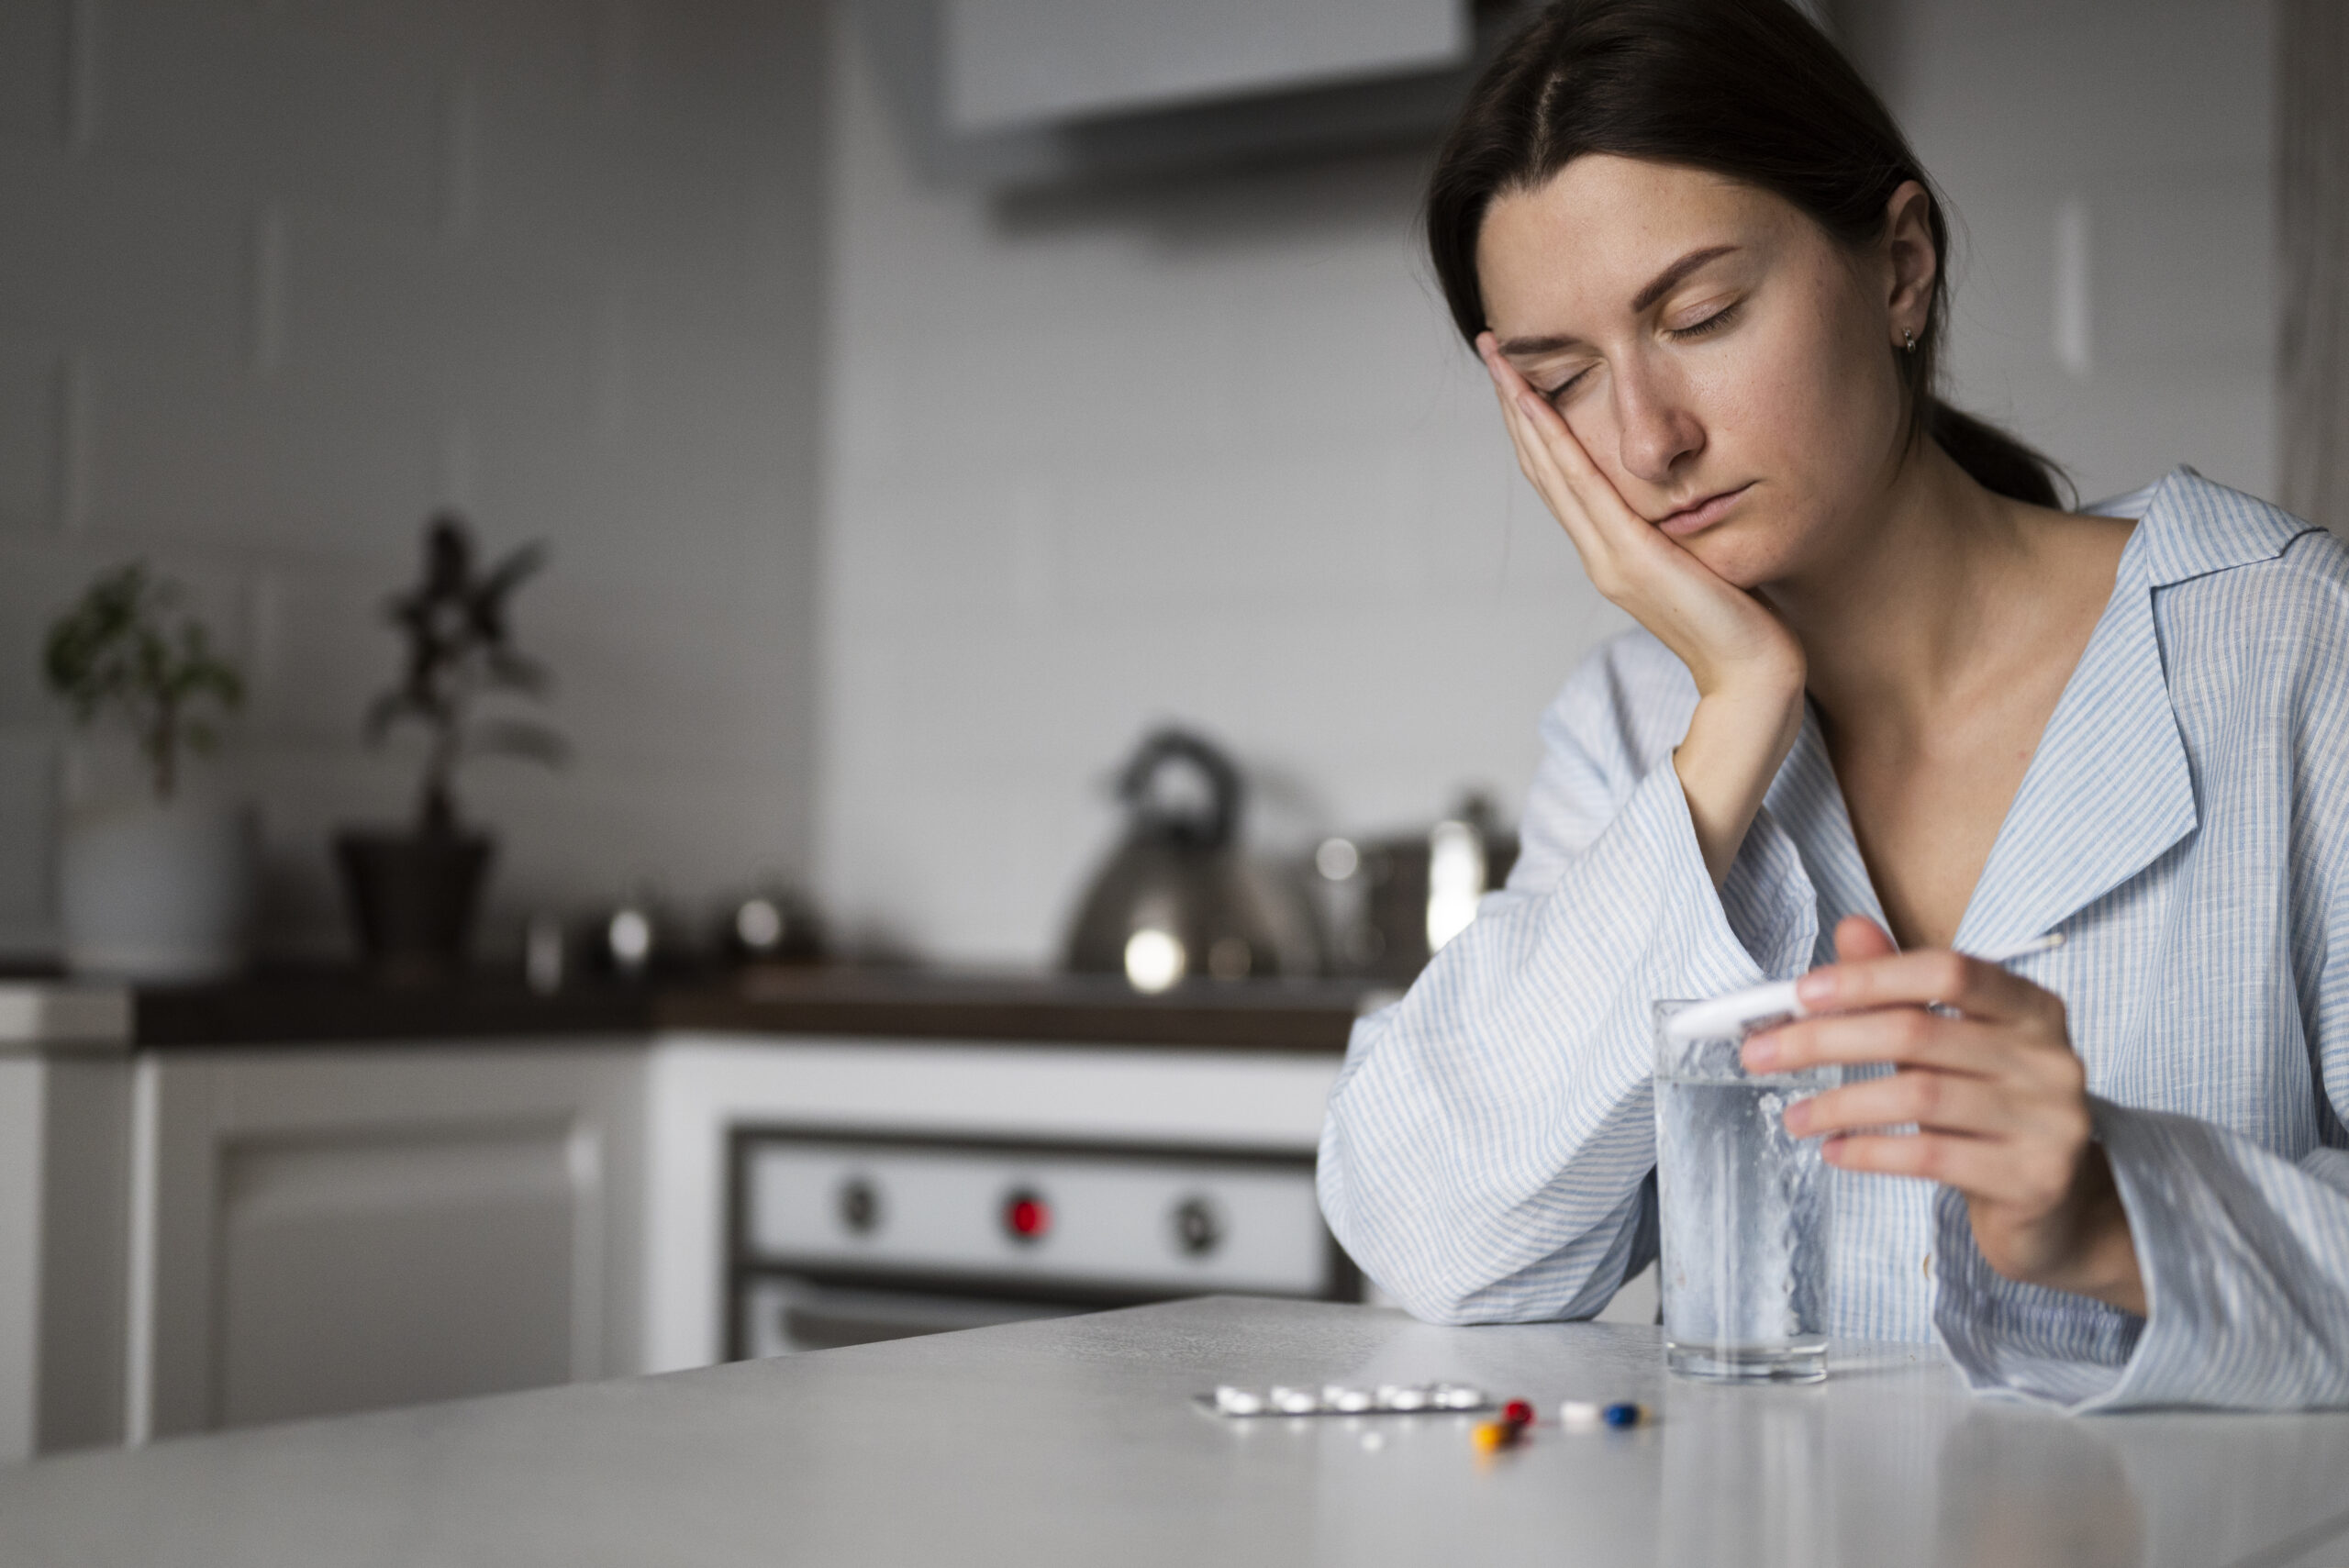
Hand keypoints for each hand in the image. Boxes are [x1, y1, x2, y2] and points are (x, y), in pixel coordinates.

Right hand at [1476, 334, 1804, 882]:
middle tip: (1490, 348)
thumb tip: (1685, 497)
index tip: (1520, 374)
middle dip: (1516, 403)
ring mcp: (1609, 556)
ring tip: (1502, 363)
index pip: (1562, 476)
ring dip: (1523, 411)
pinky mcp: (1630, 558)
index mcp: (1612, 553)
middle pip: (1543, 465)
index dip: (1536, 424)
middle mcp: (1599, 552)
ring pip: (1552, 469)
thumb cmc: (1743, 624)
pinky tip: (1540, 406)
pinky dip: (1555, 443)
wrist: (1754, 675)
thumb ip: (1682, 532)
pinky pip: (1584, 488)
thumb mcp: (1703, 561)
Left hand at [1742, 917, 2145, 1315]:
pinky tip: (1835, 1150)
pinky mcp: (2034, 1178)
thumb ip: (1902, 988)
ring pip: (1918, 1096)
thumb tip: (1849, 928)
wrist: (2059, 1206)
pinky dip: (1870, 1151)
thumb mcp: (1950, 1044)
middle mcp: (2050, 1058)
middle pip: (1917, 1032)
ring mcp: (2050, 1120)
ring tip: (1794, 1116)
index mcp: (2031, 1008)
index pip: (1947, 971)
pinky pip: (1932, 1156)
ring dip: (1838, 1104)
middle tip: (1760, 1054)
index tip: (1801, 993)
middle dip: (1825, 1041)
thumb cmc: (1990, 1111)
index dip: (1870, 977)